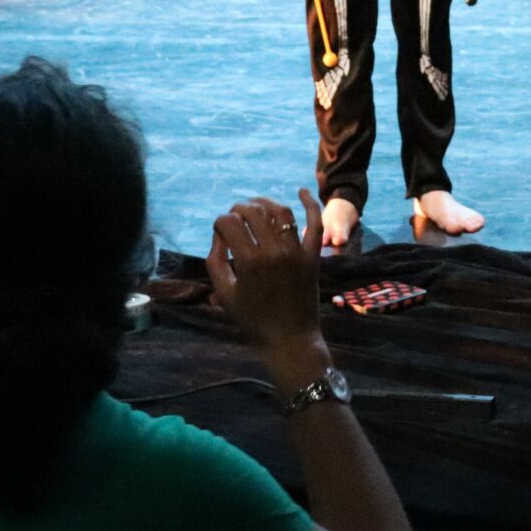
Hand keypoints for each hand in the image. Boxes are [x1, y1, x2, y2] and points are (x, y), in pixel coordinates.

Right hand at [206, 189, 325, 360]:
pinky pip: (316, 224)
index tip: (219, 230)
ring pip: (281, 212)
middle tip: (234, 216)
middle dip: (239, 209)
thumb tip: (219, 235)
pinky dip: (311, 204)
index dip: (219, 222)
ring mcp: (296, 252)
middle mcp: (274, 252)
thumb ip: (215, 262)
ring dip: (265, 203)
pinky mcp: (313, 256)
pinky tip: (301, 191)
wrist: (289, 340)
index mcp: (249, 262)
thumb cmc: (252, 320)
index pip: (229, 224)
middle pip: (253, 212)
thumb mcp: (224, 294)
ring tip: (255, 206)